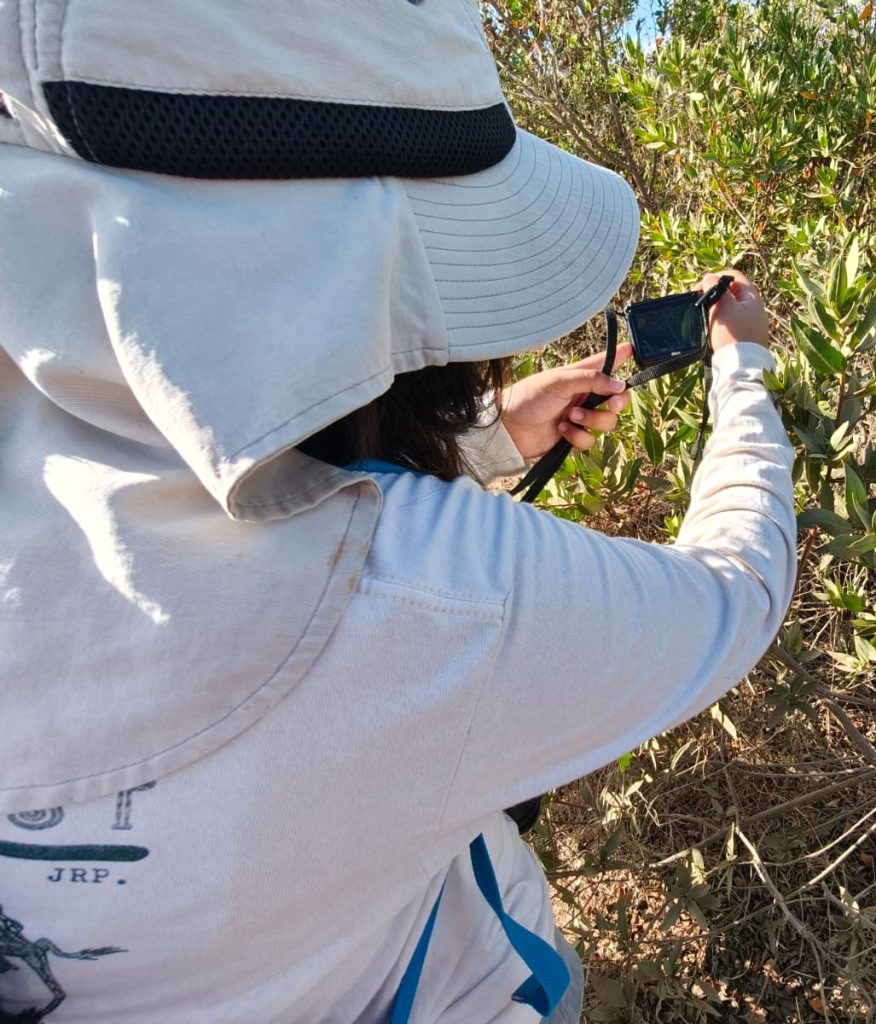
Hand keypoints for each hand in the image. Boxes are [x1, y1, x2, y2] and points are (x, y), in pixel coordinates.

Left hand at [499, 344, 631, 458]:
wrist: (509, 428)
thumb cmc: (529, 397)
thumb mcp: (560, 381)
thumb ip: (592, 380)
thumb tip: (620, 386)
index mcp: (581, 375)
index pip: (607, 363)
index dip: (622, 356)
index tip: (635, 350)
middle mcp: (584, 395)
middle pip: (616, 399)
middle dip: (617, 403)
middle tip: (611, 404)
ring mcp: (580, 417)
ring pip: (606, 423)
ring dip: (592, 420)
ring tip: (569, 416)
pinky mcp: (573, 437)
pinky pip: (589, 440)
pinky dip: (577, 436)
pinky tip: (561, 430)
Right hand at [699, 270, 769, 351]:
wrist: (742, 366)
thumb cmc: (733, 334)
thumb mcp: (722, 306)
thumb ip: (715, 288)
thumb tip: (709, 278)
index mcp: (752, 297)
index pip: (733, 276)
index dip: (715, 278)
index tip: (700, 288)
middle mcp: (755, 309)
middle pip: (731, 293)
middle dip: (713, 296)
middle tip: (699, 304)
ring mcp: (751, 324)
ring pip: (729, 310)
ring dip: (715, 312)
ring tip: (705, 320)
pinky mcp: (745, 338)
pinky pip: (730, 325)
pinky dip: (719, 325)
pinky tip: (712, 333)